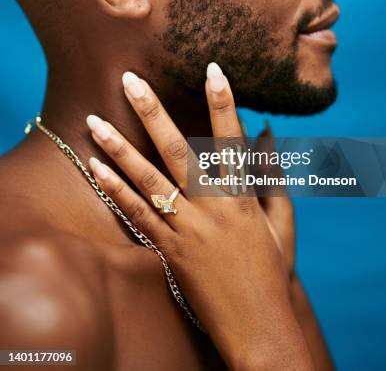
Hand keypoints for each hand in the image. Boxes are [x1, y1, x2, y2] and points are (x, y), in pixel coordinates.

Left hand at [86, 66, 312, 370]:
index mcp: (243, 196)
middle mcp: (213, 208)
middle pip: (178, 152)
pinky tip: (96, 169)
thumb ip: (273, 173)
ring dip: (119, 149)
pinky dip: (116, 192)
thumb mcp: (281, 220)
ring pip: (148, 182)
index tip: (213, 70)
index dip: (223, 103)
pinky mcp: (169, 252)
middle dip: (154, 112)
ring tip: (94, 121)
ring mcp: (188, 230)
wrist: (258, 324)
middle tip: (130, 80)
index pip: (231, 140)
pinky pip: (137, 218)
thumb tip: (267, 131)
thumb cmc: (272, 269)